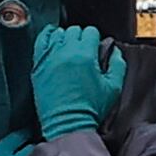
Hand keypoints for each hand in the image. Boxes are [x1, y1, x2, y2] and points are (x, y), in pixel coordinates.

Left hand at [28, 23, 119, 139]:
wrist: (68, 125)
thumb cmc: (89, 110)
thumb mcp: (113, 88)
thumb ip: (117, 65)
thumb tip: (114, 52)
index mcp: (85, 55)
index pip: (90, 32)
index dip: (95, 39)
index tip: (95, 48)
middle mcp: (65, 52)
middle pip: (74, 30)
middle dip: (81, 38)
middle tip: (84, 50)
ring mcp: (49, 58)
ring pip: (58, 33)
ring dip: (65, 38)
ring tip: (69, 49)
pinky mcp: (38, 65)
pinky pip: (40, 41)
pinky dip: (47, 37)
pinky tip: (52, 40)